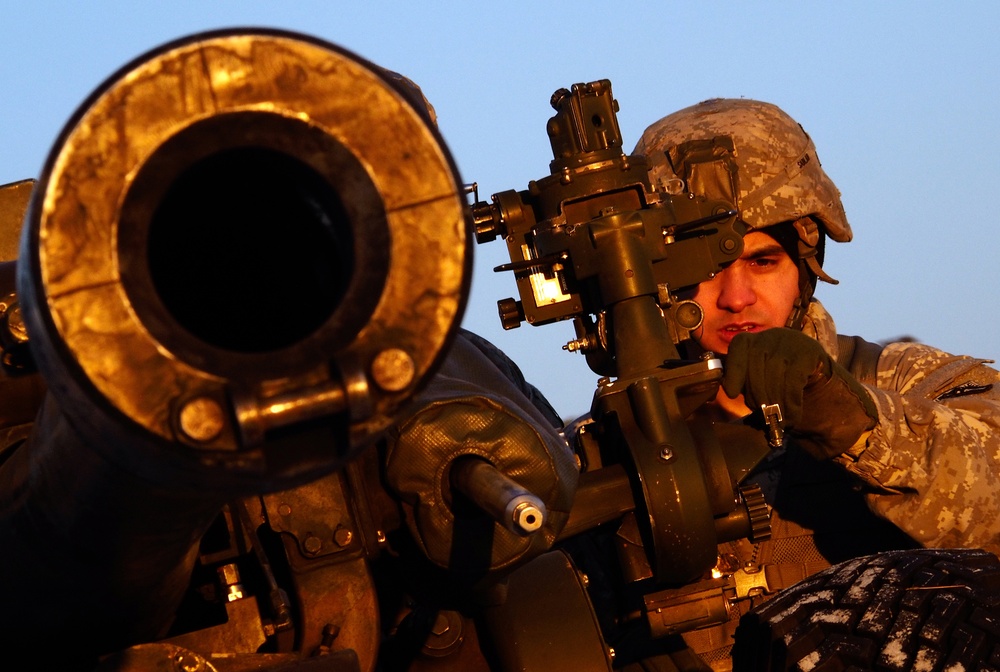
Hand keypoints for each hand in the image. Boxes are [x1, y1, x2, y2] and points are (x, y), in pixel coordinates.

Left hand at [723, 328, 877, 458]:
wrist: (832, 402)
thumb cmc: (791, 395)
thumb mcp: (764, 388)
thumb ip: (747, 385)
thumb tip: (725, 390)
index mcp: (759, 341)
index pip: (740, 347)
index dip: (734, 369)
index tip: (732, 393)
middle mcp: (774, 335)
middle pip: (756, 362)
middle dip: (757, 393)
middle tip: (765, 414)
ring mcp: (794, 340)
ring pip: (774, 370)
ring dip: (775, 400)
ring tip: (780, 418)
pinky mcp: (811, 351)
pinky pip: (793, 377)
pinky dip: (790, 400)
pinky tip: (793, 414)